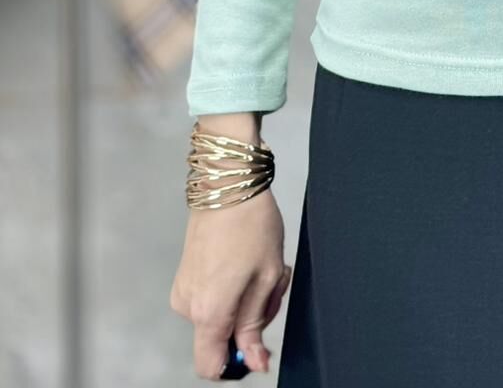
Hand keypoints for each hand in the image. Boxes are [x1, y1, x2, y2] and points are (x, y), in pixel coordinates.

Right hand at [171, 189, 291, 378]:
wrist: (226, 184)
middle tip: (271, 282)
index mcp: (209, 311)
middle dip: (251, 318)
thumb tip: (253, 363)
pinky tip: (245, 261)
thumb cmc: (250, 224)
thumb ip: (255, 325)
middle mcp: (188, 307)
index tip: (256, 344)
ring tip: (260, 265)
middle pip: (222, 337)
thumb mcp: (267, 276)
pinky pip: (211, 299)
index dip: (236, 362)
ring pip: (219, 316)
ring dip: (245, 299)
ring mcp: (183, 290)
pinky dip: (231, 288)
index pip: (210, 366)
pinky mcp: (184, 277)